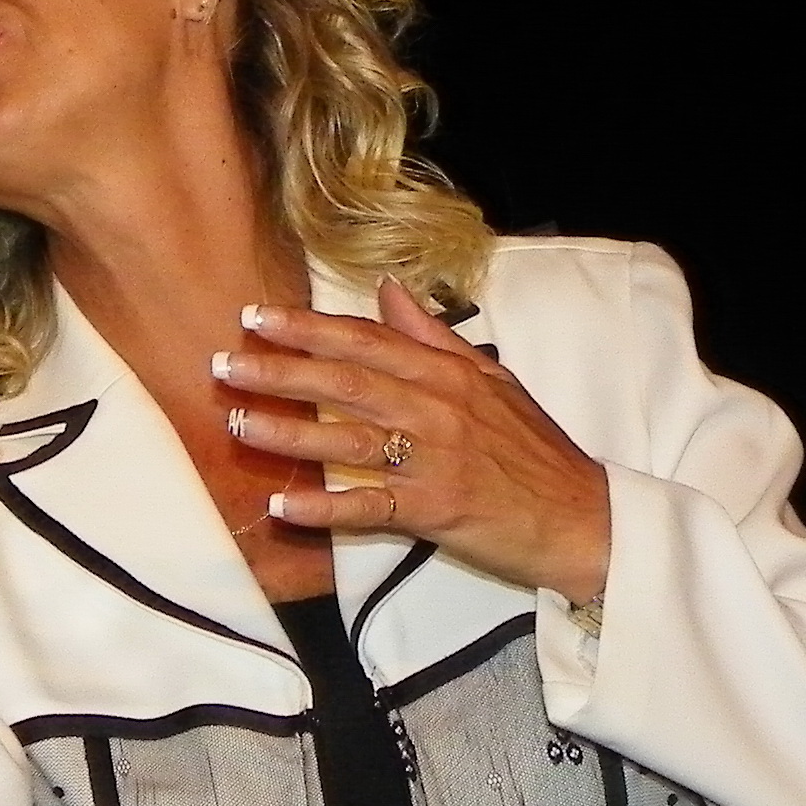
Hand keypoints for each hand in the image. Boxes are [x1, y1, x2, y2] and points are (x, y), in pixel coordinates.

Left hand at [231, 283, 612, 603]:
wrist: (580, 514)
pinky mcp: (433, 511)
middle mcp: (434, 410)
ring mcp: (431, 461)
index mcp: (446, 374)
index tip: (257, 317)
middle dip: (281, 370)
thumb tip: (388, 290)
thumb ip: (433, 336)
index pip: (366, 341)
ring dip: (288, 432)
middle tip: (224, 363)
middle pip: (345, 383)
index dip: (309, 328)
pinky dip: (325, 508)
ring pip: (347, 441)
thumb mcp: (490, 380)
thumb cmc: (534, 448)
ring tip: (237, 421)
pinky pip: (368, 509)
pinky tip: (283, 504)